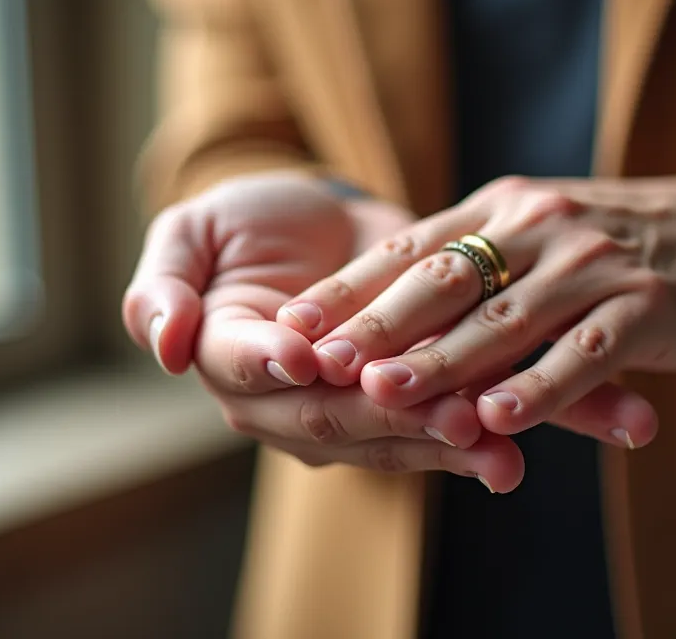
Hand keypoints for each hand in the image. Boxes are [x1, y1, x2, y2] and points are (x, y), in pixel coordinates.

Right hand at [119, 174, 489, 472]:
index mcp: (227, 358)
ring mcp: (341, 415)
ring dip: (442, 445)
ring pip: (388, 438)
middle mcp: (282, 403)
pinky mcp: (399, 410)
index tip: (306, 360)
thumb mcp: (190, 236)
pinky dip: (472, 441)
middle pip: (331, 417)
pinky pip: (430, 431)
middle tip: (446, 417)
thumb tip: (162, 343)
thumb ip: (163, 283)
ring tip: (495, 449)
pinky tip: (512, 447)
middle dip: (389, 418)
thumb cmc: (246, 226)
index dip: (273, 364)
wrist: (320, 226)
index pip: (246, 369)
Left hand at [276, 173, 675, 443]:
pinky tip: (497, 419)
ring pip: (507, 320)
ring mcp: (596, 266)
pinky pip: (584, 354)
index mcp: (503, 207)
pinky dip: (539, 388)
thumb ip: (472, 263)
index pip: (412, 245)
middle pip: (447, 279)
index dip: (350, 286)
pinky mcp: (646, 309)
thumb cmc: (613, 246)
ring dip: (443, 361)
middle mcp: (541, 226)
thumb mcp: (535, 233)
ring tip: (386, 394)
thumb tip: (377, 314)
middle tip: (317, 361)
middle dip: (376, 324)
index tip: (290, 323)